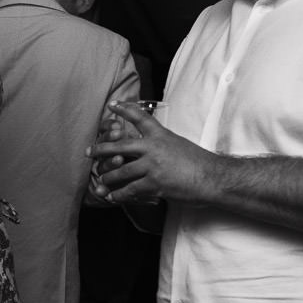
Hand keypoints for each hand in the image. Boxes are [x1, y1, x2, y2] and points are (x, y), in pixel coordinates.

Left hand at [87, 101, 219, 205]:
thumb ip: (162, 146)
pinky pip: (129, 190)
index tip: (112, 104)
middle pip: (120, 145)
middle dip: (101, 148)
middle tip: (89, 151)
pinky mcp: (154, 184)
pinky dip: (119, 195)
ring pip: (120, 171)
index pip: (140, 118)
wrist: (213, 177)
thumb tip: (148, 152)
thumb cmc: (199, 163)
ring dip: (108, 178)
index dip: (124, 109)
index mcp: (161, 135)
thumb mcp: (179, 145)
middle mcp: (153, 148)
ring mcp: (152, 166)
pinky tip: (112, 197)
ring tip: (100, 182)